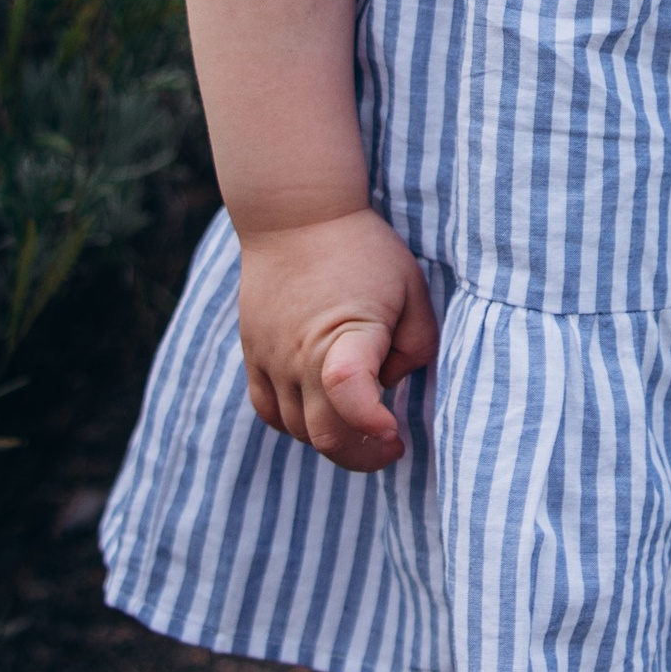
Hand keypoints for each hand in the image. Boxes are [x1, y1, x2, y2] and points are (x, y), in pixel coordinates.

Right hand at [235, 208, 438, 468]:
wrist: (295, 217)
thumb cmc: (363, 250)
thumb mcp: (412, 288)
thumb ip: (417, 344)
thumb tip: (390, 383)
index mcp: (346, 333)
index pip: (348, 393)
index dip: (372, 424)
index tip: (395, 430)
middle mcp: (300, 354)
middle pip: (324, 434)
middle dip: (364, 454)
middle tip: (390, 446)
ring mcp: (271, 359)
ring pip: (298, 430)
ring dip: (333, 440)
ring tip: (360, 425)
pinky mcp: (253, 356)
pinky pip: (270, 412)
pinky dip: (297, 424)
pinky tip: (322, 411)